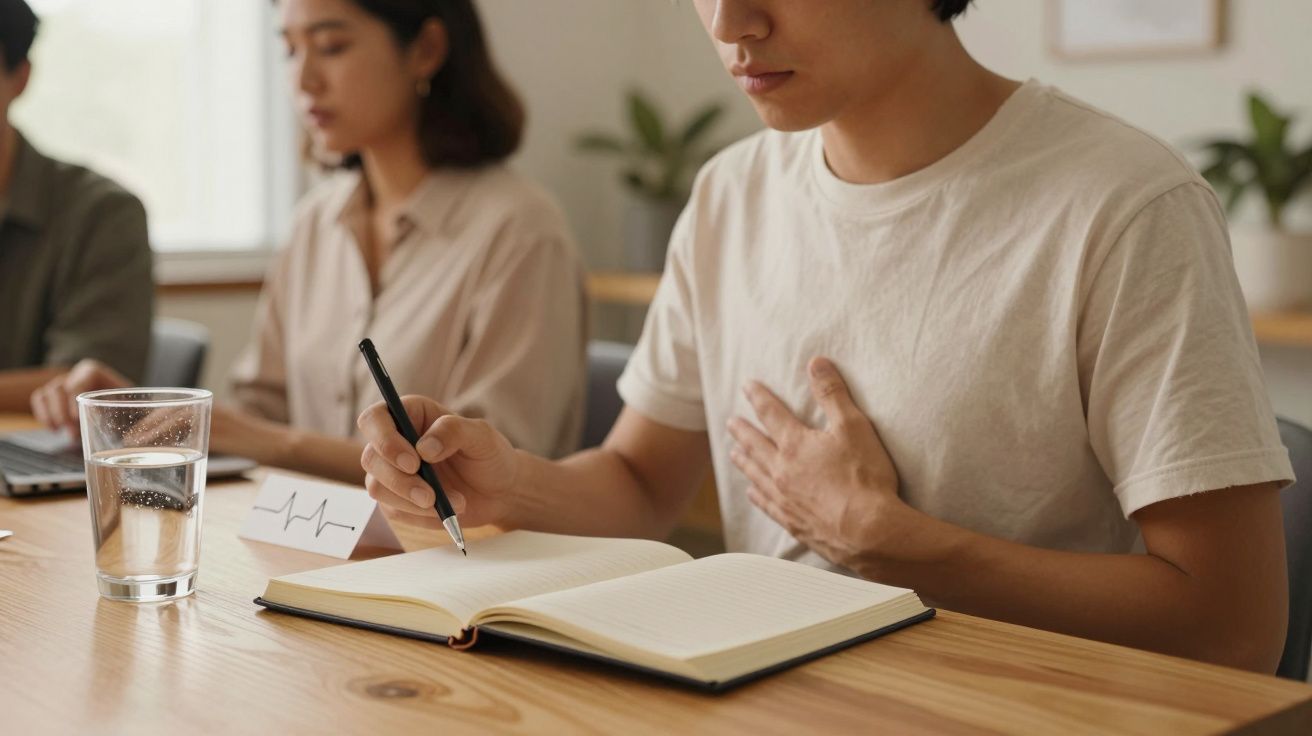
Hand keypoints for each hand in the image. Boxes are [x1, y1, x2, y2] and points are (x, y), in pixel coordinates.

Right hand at [30, 359, 131, 436]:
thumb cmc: (124, 403)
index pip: (78, 381)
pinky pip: (38, 399)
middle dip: (62, 413)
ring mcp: (60, 383)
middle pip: (58, 389)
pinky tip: (54, 429)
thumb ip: (122, 410)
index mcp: (92, 372)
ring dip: (52, 416)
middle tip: (73, 434)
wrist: (117, 405)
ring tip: (64, 433)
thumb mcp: (127, 403)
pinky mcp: (51, 394)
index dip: (74, 397)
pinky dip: (43, 415)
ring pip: (46, 394)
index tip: (76, 416)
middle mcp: (73, 375)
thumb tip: (111, 425)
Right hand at [357, 396, 519, 529]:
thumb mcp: (481, 436)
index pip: (374, 419)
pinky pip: (393, 510)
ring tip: (452, 503)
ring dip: (411, 501)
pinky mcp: (396, 500)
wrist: (500, 492)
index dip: (384, 440)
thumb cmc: (490, 455)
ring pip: (376, 487)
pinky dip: (420, 515)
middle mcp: (395, 441)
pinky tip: (445, 510)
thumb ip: (453, 431)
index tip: (413, 462)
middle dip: (400, 481)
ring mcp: (392, 472)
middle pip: (371, 458)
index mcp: (411, 414)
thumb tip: (423, 448)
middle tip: (431, 495)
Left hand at [727, 357, 918, 574]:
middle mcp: (781, 470)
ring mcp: (784, 498)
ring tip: (733, 453)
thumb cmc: (865, 476)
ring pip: (755, 474)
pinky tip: (752, 493)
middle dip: (742, 430)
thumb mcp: (854, 426)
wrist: (868, 531)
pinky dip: (755, 494)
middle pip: (755, 444)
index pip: (770, 413)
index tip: (746, 386)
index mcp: (795, 444)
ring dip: (743, 461)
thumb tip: (815, 362)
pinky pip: (765, 504)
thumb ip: (832, 393)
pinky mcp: (792, 522)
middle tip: (730, 422)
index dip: (758, 397)